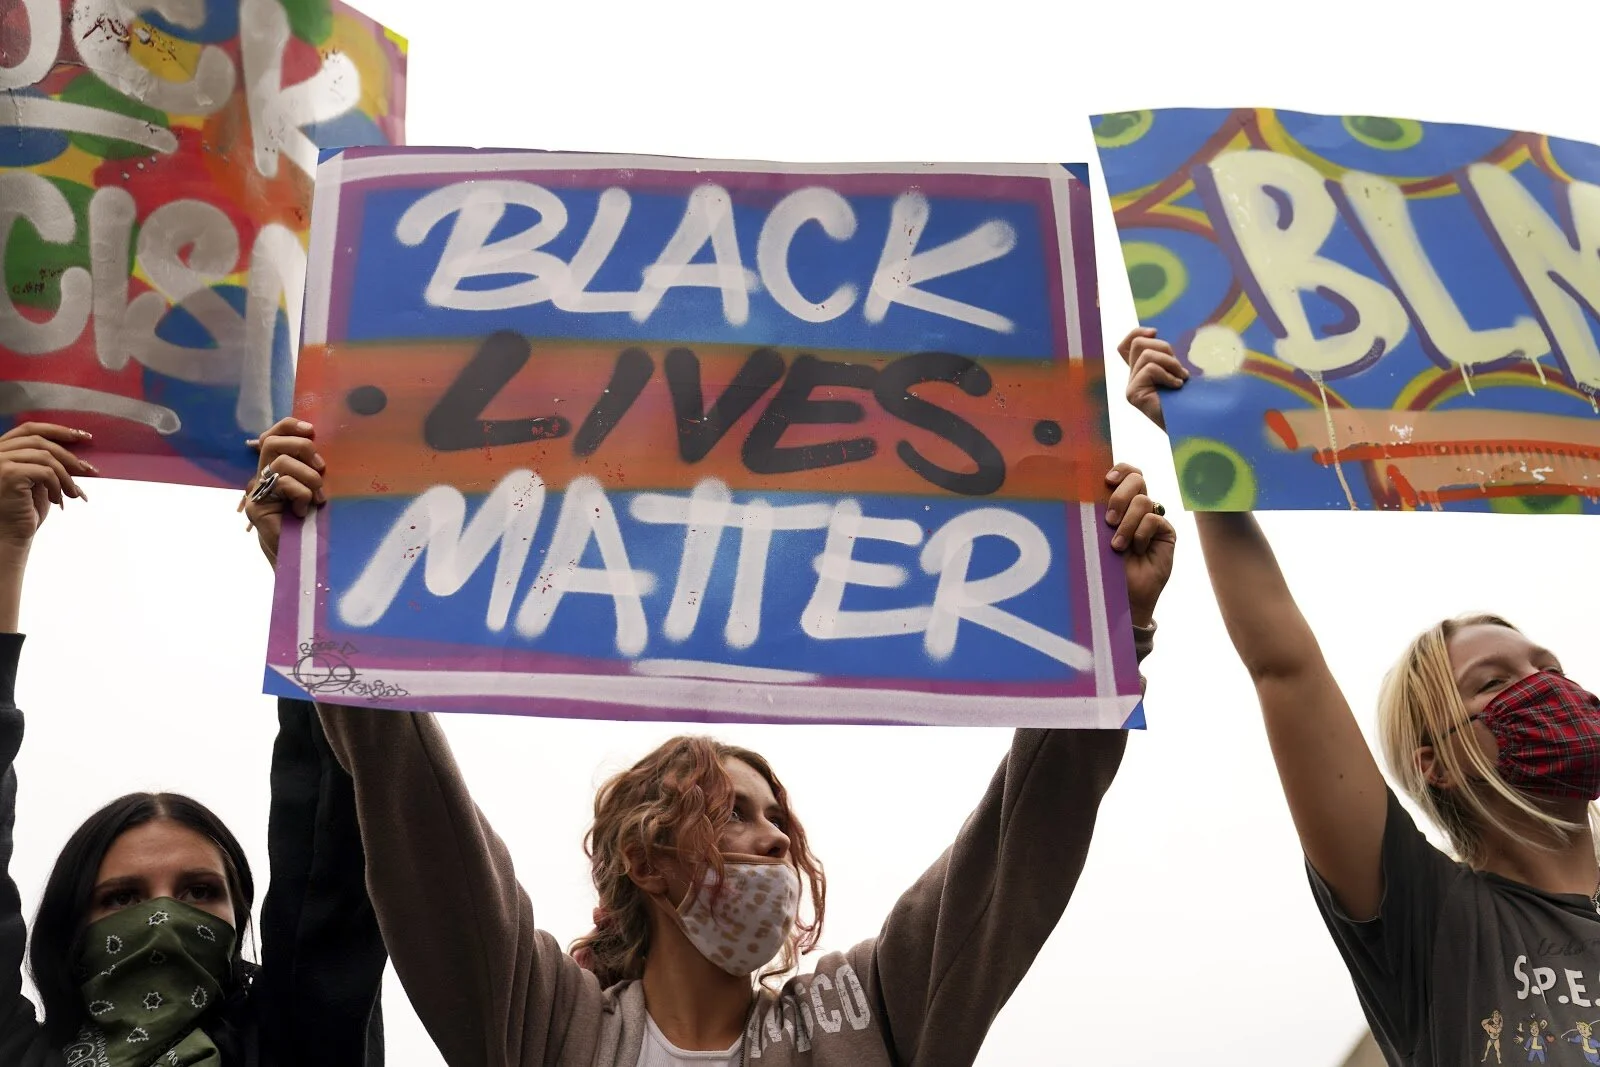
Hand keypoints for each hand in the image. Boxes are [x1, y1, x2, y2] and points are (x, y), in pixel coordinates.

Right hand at [0, 423, 95, 551]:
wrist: (8, 536)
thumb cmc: (22, 511)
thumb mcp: (37, 482)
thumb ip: (47, 464)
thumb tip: (78, 457)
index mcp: (1, 450)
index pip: (29, 429)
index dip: (57, 430)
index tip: (82, 436)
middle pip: (39, 441)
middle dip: (68, 455)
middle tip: (88, 469)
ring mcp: (0, 462)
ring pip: (46, 457)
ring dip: (66, 476)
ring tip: (73, 493)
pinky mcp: (9, 473)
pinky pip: (46, 471)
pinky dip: (58, 485)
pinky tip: (58, 499)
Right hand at [241, 418, 324, 568]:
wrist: (296, 557)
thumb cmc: (308, 524)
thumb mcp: (313, 489)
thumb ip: (310, 469)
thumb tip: (319, 446)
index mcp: (274, 470)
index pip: (272, 436)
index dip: (289, 426)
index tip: (312, 429)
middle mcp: (261, 477)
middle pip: (274, 443)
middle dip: (302, 448)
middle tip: (320, 468)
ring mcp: (256, 492)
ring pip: (282, 463)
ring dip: (309, 477)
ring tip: (317, 497)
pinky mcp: (257, 507)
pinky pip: (285, 484)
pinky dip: (303, 494)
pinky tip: (303, 510)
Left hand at [1105, 463, 1175, 628]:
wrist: (1120, 595)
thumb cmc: (1102, 566)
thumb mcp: (1095, 534)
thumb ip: (1096, 512)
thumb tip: (1085, 489)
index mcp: (1120, 502)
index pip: (1127, 473)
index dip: (1121, 470)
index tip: (1106, 480)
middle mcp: (1138, 507)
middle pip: (1137, 479)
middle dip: (1120, 496)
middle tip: (1108, 520)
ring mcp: (1153, 518)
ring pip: (1144, 501)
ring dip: (1127, 523)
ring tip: (1117, 545)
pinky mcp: (1166, 532)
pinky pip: (1155, 519)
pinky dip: (1141, 533)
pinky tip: (1136, 550)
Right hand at [1117, 327, 1187, 430]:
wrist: (1195, 424)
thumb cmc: (1192, 399)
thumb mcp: (1178, 368)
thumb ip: (1165, 354)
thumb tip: (1152, 331)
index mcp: (1142, 373)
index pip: (1125, 346)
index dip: (1136, 333)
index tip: (1155, 332)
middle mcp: (1133, 379)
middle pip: (1137, 344)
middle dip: (1164, 348)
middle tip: (1179, 368)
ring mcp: (1131, 387)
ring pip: (1145, 354)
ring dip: (1170, 363)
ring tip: (1181, 379)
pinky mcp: (1133, 394)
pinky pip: (1150, 369)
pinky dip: (1168, 375)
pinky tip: (1177, 387)